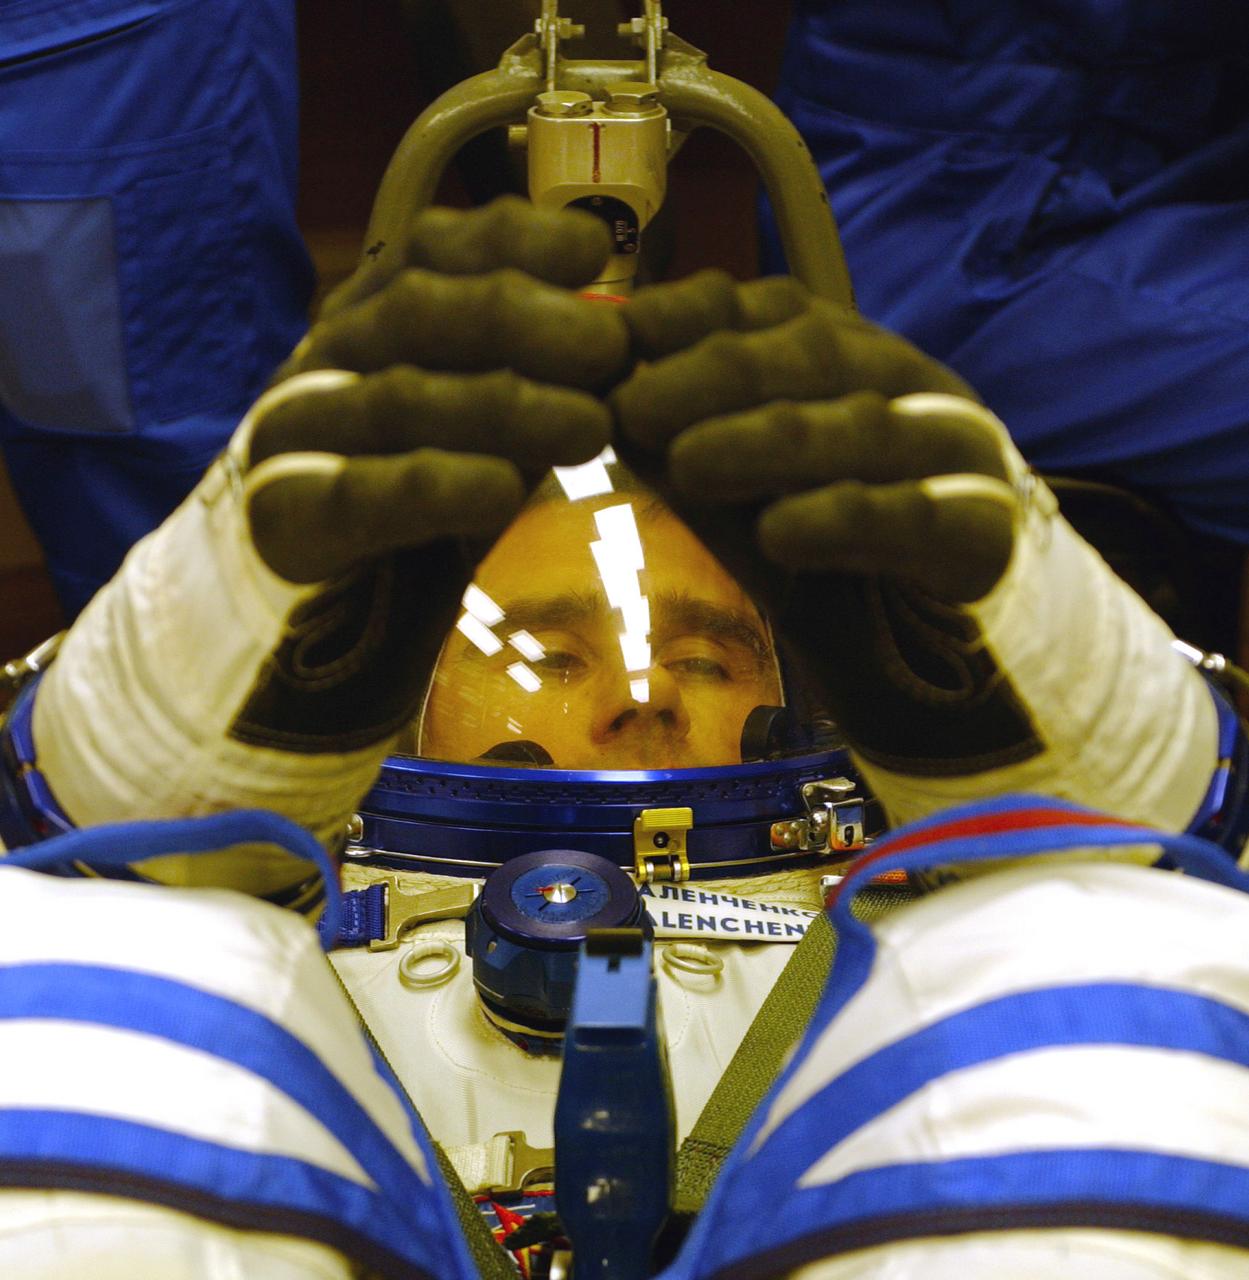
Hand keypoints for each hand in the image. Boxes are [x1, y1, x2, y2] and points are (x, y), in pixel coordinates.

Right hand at [244, 196, 628, 583]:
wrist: (299, 594)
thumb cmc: (409, 490)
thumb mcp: (468, 412)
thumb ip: (520, 369)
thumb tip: (621, 340)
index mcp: (367, 316)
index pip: (431, 248)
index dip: (515, 240)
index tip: (594, 251)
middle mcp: (326, 358)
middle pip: (419, 313)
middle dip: (523, 319)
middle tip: (613, 348)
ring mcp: (295, 434)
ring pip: (399, 400)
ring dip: (505, 406)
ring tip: (592, 428)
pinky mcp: (286, 518)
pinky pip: (359, 493)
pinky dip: (434, 486)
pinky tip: (503, 491)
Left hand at [611, 271, 1018, 602]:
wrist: (951, 642)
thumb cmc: (834, 553)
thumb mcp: (749, 494)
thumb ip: (694, 449)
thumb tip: (609, 406)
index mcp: (855, 360)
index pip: (779, 310)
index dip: (700, 313)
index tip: (627, 335)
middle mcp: (911, 388)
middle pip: (819, 357)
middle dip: (720, 374)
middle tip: (635, 408)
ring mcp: (958, 455)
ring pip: (869, 426)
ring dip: (771, 439)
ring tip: (689, 464)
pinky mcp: (986, 536)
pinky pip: (918, 517)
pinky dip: (845, 518)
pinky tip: (780, 532)